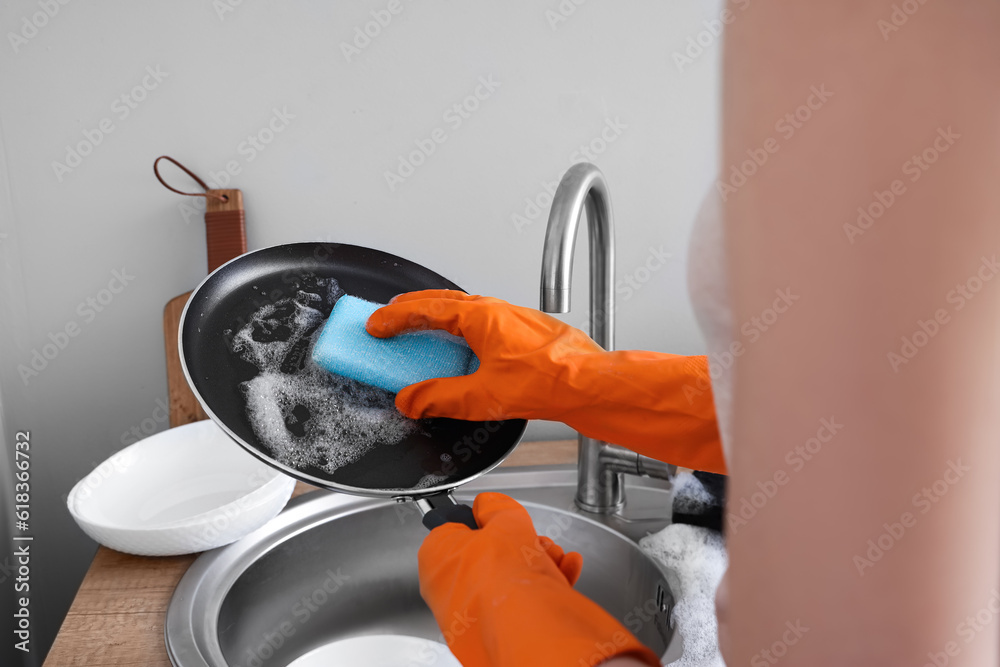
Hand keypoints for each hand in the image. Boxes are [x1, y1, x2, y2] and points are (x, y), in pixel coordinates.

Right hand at [368, 290, 725, 473]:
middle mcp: (497, 310)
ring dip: (438, 317)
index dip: (396, 318)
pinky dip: (460, 328)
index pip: (427, 310)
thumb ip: (441, 398)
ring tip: (420, 329)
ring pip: (465, 309)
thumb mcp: (482, 397)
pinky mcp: (524, 333)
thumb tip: (412, 400)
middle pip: (444, 302)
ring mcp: (512, 319)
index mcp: (481, 316)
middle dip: (413, 308)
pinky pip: (482, 322)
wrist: (590, 385)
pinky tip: (462, 348)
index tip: (376, 325)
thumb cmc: (550, 382)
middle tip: (390, 316)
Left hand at [418, 492, 659, 666]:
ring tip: (554, 558)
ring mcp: (471, 618)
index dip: (482, 521)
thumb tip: (490, 505)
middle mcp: (446, 593)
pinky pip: (519, 605)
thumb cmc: (505, 576)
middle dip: (519, 544)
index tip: (500, 518)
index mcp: (435, 560)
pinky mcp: (497, 636)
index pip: (453, 530)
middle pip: (487, 556)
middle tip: (535, 540)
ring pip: (506, 582)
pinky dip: (544, 588)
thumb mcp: (506, 520)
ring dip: (536, 564)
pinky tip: (564, 573)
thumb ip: (497, 507)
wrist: (530, 630)